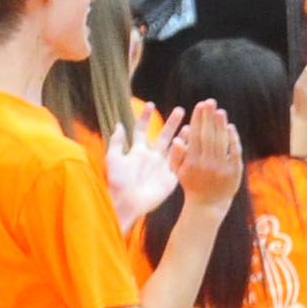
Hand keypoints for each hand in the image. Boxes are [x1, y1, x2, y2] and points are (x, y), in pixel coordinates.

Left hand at [102, 105, 184, 227]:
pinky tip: (192, 145)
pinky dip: (185, 155)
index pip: (142, 129)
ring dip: (182, 137)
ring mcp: (162, 167)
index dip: (145, 117)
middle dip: (171, 123)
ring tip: (190, 126)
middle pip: (163, 136)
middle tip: (180, 110)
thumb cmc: (117, 182)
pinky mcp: (170, 178)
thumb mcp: (113, 159)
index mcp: (137, 150)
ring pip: (174, 148)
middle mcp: (151, 156)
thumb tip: (119, 124)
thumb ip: (117, 142)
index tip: (151, 105)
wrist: (127, 203)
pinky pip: (180, 164)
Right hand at [169, 99, 243, 208]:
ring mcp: (222, 168)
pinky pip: (234, 153)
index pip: (196, 135)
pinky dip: (233, 140)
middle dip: (209, 117)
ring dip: (221, 125)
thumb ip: (177, 155)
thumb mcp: (178, 172)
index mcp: (192, 161)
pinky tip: (231, 128)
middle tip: (210, 102)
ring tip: (220, 111)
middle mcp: (207, 164)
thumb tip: (177, 138)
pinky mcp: (234, 173)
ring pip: (221, 142)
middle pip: (208, 135)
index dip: (198, 119)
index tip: (199, 105)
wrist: (208, 205)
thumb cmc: (191, 185)